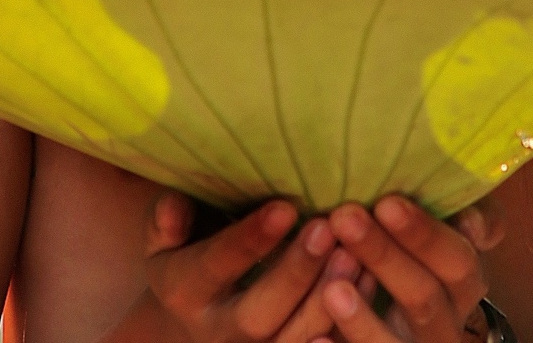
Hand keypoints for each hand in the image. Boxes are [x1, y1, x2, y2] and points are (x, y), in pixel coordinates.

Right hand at [140, 192, 352, 342]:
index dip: (250, 239)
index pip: (215, 266)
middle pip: (257, 314)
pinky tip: (368, 283)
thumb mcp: (165, 243)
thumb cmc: (189, 261)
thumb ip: (166, 221)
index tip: (286, 207)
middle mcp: (217, 333)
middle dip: (294, 273)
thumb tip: (175, 203)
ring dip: (326, 299)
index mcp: (183, 292)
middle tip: (328, 229)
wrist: (190, 326)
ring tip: (354, 255)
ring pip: (293, 339)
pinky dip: (345, 323)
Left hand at [320, 196, 504, 342]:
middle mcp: (447, 326)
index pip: (458, 261)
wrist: (405, 317)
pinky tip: (317, 338)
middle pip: (423, 298)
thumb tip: (471, 225)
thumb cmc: (418, 254)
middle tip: (344, 219)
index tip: (387, 204)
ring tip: (332, 289)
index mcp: (464, 286)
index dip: (424, 235)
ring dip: (364, 320)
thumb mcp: (447, 233)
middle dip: (384, 257)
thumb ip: (467, 217)